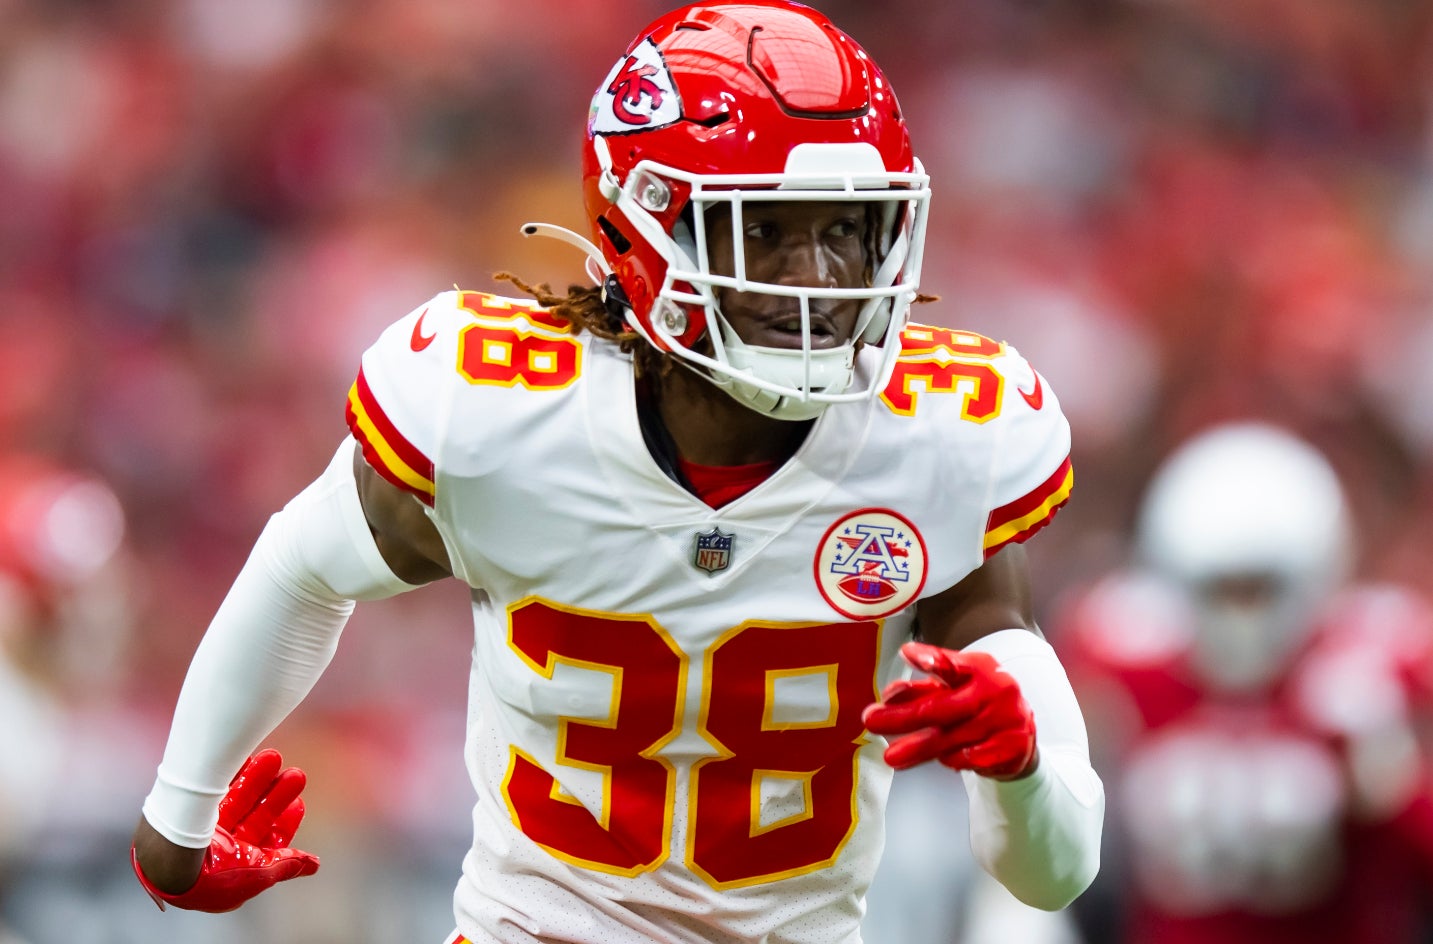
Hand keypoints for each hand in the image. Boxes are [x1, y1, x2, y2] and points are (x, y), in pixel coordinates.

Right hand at [132, 749, 319, 911]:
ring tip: (273, 756)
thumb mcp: (259, 872)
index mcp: (234, 869)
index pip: (265, 844)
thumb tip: (314, 865)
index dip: (283, 823)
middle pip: (253, 818)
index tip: (298, 804)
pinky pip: (214, 790)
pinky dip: (230, 774)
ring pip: (236, 800)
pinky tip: (246, 757)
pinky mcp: (188, 813)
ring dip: (256, 779)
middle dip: (275, 795)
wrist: (168, 859)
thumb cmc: (214, 874)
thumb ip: (286, 865)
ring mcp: (203, 832)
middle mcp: (219, 851)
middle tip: (295, 773)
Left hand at [862, 641, 1037, 779]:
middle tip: (874, 722)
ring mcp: (1006, 718)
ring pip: (953, 737)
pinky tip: (941, 760)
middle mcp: (995, 690)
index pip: (953, 663)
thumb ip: (923, 689)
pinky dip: (953, 760)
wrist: (1021, 735)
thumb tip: (890, 694)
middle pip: (943, 707)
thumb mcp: (955, 689)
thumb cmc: (979, 705)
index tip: (907, 654)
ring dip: (919, 748)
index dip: (931, 659)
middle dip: (904, 718)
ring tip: (893, 756)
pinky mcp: (1012, 746)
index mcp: (979, 668)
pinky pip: (973, 758)